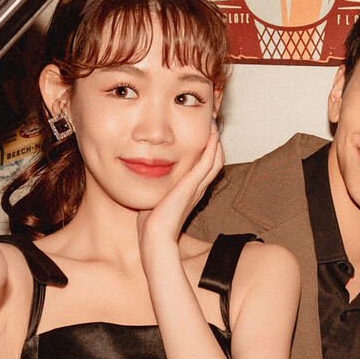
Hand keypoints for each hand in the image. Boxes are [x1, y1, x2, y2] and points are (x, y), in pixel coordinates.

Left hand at [138, 122, 223, 251]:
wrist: (154, 234)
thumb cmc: (151, 220)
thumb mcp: (155, 196)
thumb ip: (155, 184)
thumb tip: (143, 172)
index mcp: (191, 191)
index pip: (205, 167)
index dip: (207, 150)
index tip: (202, 133)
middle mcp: (198, 188)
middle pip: (215, 161)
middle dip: (214, 142)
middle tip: (212, 123)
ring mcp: (197, 187)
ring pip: (215, 160)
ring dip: (216, 142)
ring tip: (214, 124)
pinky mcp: (192, 185)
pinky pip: (208, 163)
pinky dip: (212, 148)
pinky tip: (212, 135)